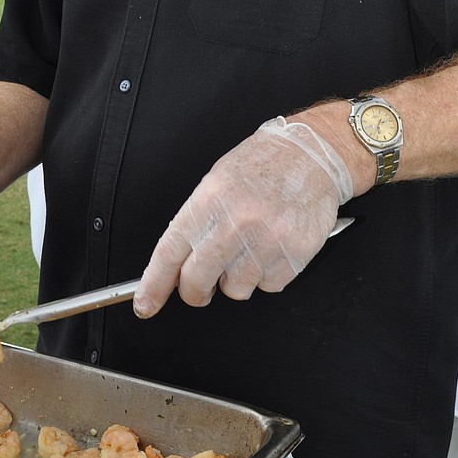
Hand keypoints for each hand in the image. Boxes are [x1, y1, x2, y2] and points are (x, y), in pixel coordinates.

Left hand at [134, 116, 352, 316]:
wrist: (311, 153)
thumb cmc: (262, 164)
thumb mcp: (217, 182)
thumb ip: (197, 222)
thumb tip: (177, 264)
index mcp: (208, 201)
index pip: (170, 253)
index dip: (154, 285)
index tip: (146, 304)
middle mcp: (234, 223)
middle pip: (197, 282)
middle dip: (196, 291)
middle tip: (202, 285)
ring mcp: (266, 241)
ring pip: (235, 290)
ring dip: (237, 278)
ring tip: (250, 248)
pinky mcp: (294, 254)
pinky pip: (269, 286)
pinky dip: (268, 275)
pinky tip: (273, 247)